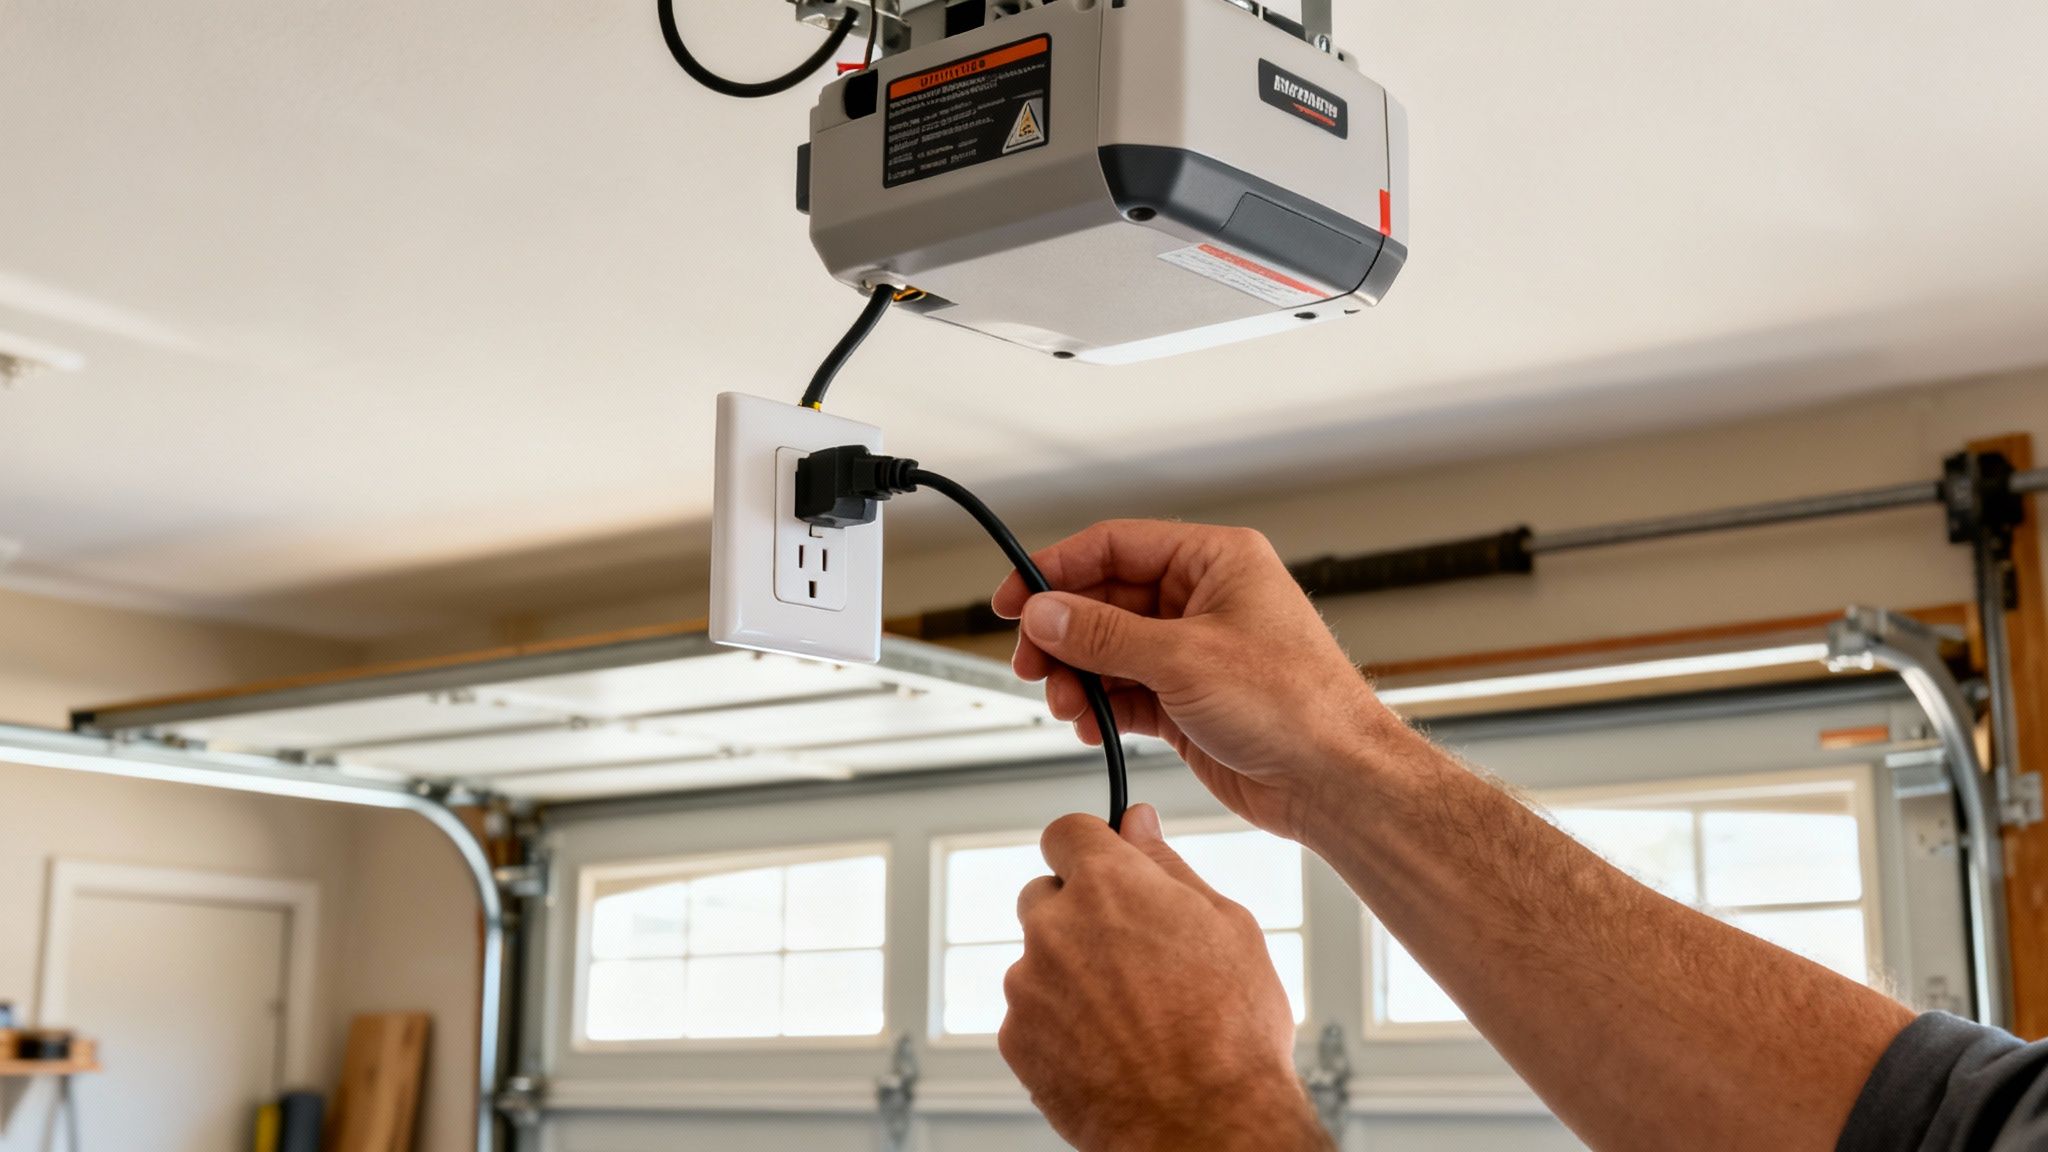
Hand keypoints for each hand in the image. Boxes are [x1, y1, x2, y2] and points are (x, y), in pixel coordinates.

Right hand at [993, 520, 1392, 840]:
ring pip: (1109, 650)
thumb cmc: (1297, 706)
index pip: (1116, 545)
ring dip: (1078, 676)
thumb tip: (1045, 613)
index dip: (1057, 569)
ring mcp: (1195, 652)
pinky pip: (1125, 691)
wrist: (1335, 781)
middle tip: (1031, 664)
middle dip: (1063, 634)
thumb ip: (1104, 634)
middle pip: (1105, 600)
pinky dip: (1101, 707)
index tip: (1014, 599)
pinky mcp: (1188, 700)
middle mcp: (1204, 600)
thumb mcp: (1185, 659)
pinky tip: (1091, 725)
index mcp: (1216, 561)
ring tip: (1067, 704)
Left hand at [1000, 806, 1328, 1151]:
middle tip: (1133, 957)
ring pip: (1038, 959)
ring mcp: (1028, 985)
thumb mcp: (1227, 925)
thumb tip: (1137, 821)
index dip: (1090, 847)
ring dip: (1070, 974)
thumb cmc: (1231, 1033)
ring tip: (1131, 1015)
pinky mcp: (1016, 1038)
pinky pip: (1031, 1013)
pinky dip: (1059, 1023)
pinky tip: (1109, 1046)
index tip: (1106, 867)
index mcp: (1108, 884)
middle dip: (1079, 914)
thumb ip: (1167, 863)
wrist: (1207, 1127)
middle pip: (1045, 895)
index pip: (1066, 831)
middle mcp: (1055, 926)